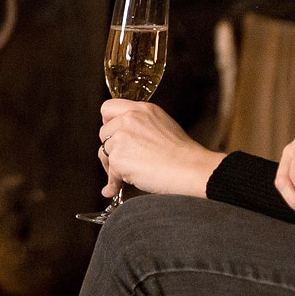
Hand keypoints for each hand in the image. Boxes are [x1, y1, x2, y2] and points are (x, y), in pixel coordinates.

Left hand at [98, 100, 227, 200]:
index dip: (108, 122)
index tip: (111, 134)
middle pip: (103, 131)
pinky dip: (113, 183)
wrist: (190, 168)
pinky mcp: (119, 157)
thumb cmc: (183, 153)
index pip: (108, 108)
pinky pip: (110, 172)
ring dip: (112, 166)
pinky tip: (115, 188)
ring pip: (104, 152)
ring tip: (126, 176)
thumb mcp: (163, 125)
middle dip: (110, 147)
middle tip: (121, 160)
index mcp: (141, 109)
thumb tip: (124, 140)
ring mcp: (122, 137)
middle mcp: (129, 119)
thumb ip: (141, 126)